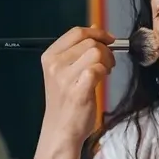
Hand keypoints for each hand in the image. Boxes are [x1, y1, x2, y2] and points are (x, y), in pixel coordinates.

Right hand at [39, 26, 115, 147]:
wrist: (61, 130)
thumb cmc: (66, 102)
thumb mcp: (66, 71)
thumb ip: (79, 49)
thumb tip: (95, 27)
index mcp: (50, 57)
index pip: (76, 32)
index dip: (97, 32)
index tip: (109, 40)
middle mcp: (55, 65)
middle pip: (90, 42)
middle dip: (105, 50)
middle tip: (108, 63)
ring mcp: (65, 78)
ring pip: (96, 53)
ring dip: (107, 61)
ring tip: (105, 72)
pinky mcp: (78, 91)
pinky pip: (98, 69)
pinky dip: (104, 73)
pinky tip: (101, 81)